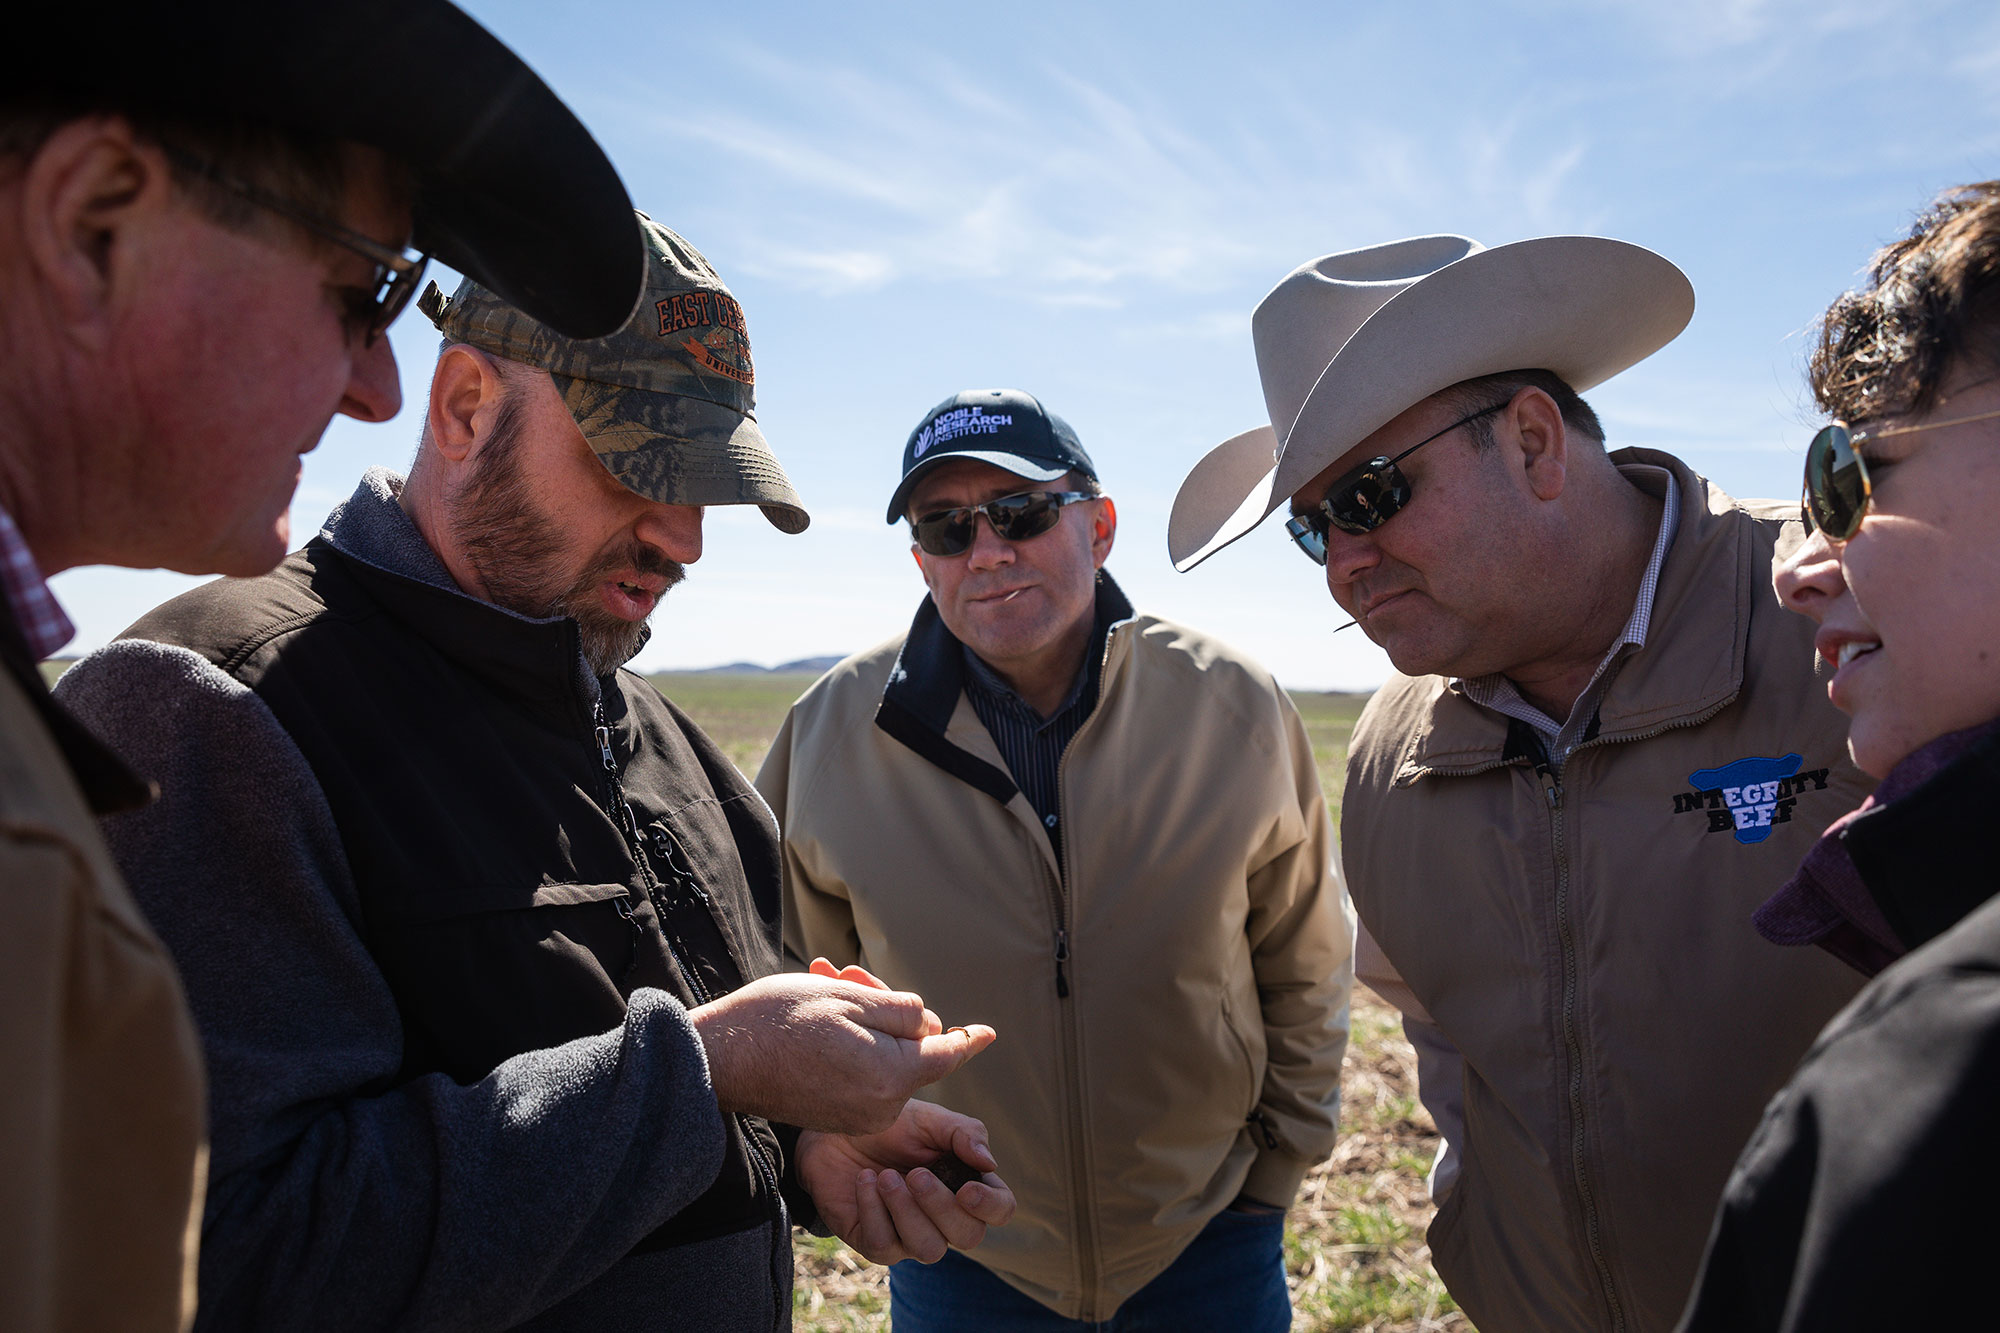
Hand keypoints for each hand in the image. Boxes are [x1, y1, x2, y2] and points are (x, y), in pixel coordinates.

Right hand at [690, 973, 994, 1133]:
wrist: (718, 1058)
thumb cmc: (778, 1020)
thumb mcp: (848, 997)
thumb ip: (901, 1012)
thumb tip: (928, 1027)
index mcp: (890, 1075)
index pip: (945, 1055)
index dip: (969, 1039)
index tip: (990, 1031)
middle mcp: (879, 1106)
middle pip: (909, 1052)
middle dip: (890, 1014)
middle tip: (848, 975)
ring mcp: (855, 1116)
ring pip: (883, 1062)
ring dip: (865, 1027)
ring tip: (825, 989)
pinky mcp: (834, 1117)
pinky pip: (861, 1078)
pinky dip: (851, 1048)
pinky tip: (820, 1020)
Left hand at [799, 1099, 1016, 1264]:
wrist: (834, 1131)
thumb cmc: (889, 1126)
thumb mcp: (930, 1119)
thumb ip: (964, 1134)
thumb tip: (989, 1163)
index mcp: (967, 1185)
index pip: (1000, 1210)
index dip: (991, 1206)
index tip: (967, 1189)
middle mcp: (943, 1218)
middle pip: (968, 1236)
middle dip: (942, 1206)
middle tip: (915, 1173)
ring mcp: (909, 1235)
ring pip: (928, 1249)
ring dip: (907, 1212)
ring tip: (885, 1176)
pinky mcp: (875, 1243)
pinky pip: (883, 1245)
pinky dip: (873, 1210)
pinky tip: (865, 1181)